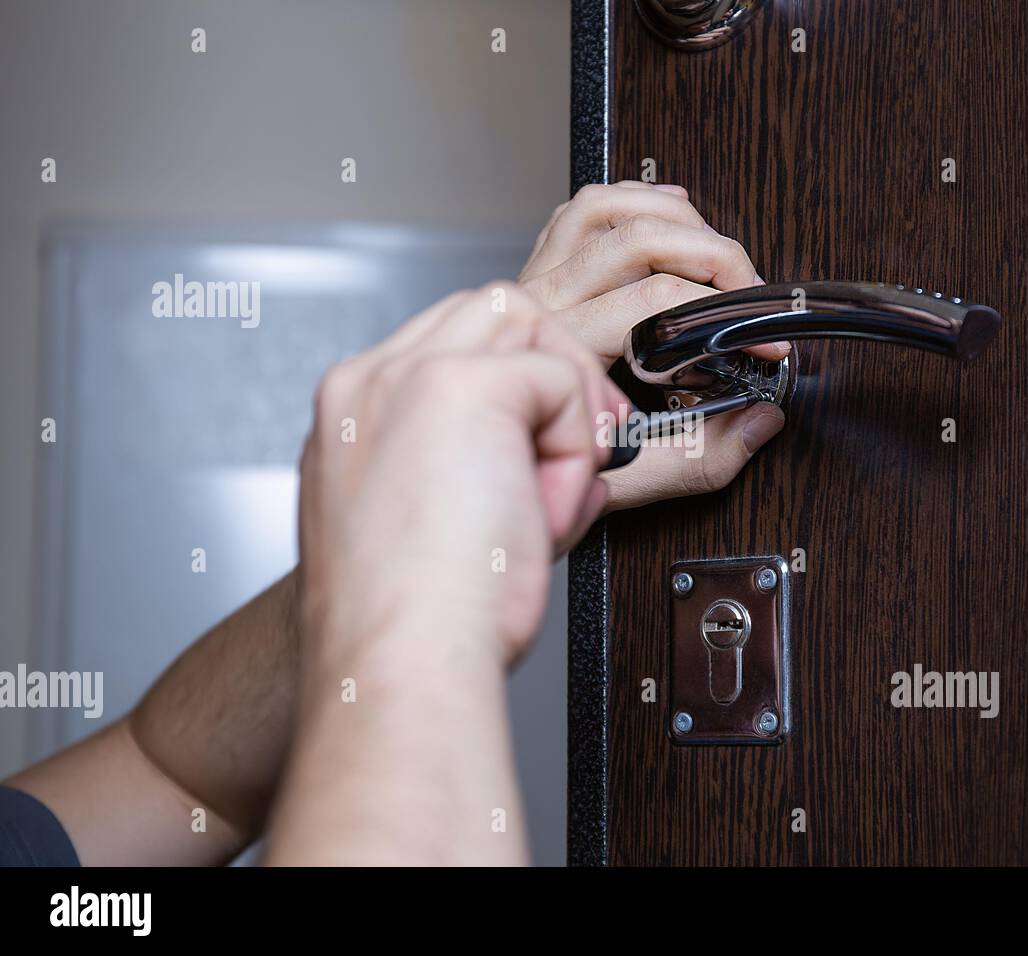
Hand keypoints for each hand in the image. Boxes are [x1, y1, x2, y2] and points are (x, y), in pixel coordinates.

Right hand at [297, 282, 621, 667]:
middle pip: (488, 314)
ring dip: (563, 393)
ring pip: (521, 317)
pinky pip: (556, 378)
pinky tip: (548, 501)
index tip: (553, 445)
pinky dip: (573, 439)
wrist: (399, 659)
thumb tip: (572, 468)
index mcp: (355, 420)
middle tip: (586, 444)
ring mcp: (405, 377)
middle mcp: (369, 386)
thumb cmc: (417, 622)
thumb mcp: (448, 530)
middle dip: (552, 371)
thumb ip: (499, 476)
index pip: (450, 347)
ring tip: (559, 476)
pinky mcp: (457, 388)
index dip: (520, 386)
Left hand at [518, 181, 786, 510]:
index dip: (726, 312)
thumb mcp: (623, 481)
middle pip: (640, 237)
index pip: (658, 299)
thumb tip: (760, 422)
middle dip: (715, 255)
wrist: (488, 457)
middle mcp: (545, 304)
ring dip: (674, 218)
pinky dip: (632, 200)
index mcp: (566, 350)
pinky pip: (582, 209)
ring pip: (607, 207)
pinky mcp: (537, 271)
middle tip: (751, 291)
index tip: (763, 340)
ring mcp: (536, 280)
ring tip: (717, 251)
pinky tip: (669, 214)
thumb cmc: (541, 467)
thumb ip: (698, 459)